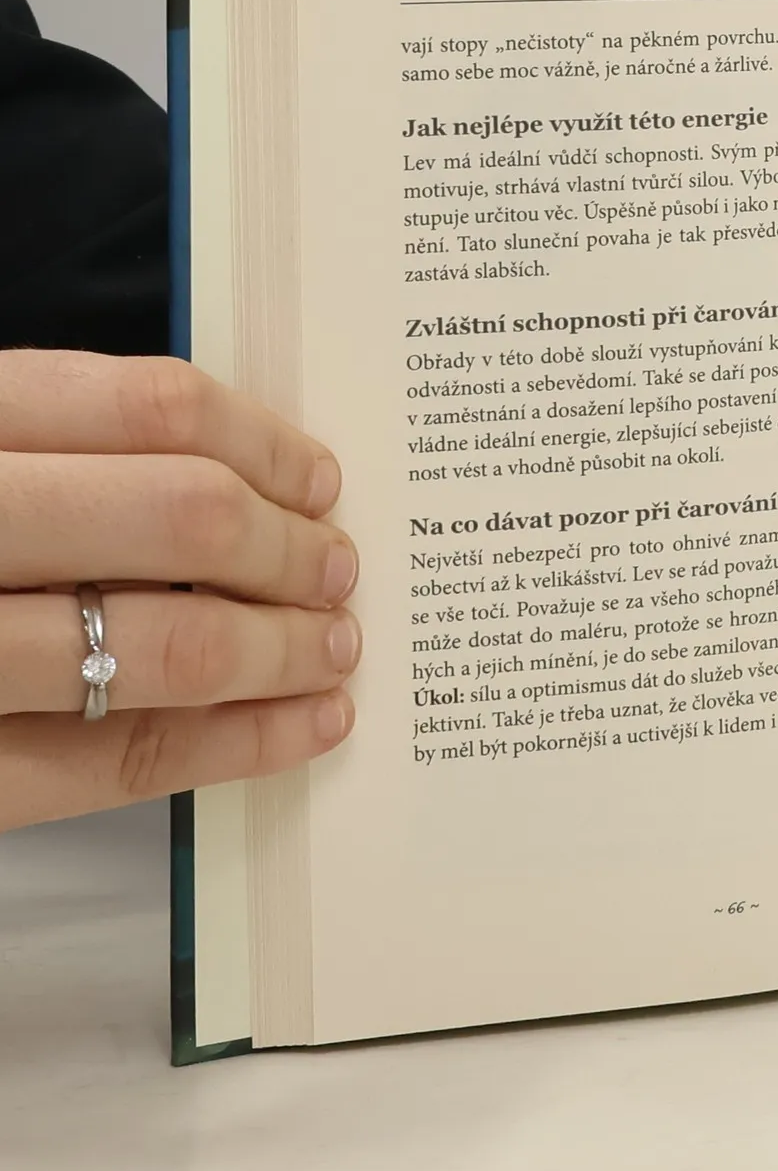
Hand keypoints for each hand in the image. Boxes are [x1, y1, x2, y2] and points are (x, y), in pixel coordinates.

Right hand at [0, 350, 359, 831]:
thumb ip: (45, 452)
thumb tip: (231, 476)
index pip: (145, 406)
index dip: (262, 443)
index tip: (321, 479)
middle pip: (178, 517)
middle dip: (288, 550)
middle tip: (340, 569)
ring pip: (165, 647)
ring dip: (283, 651)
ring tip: (335, 649)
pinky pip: (121, 764)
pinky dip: (239, 745)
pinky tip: (307, 728)